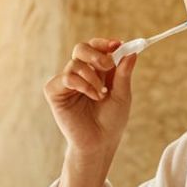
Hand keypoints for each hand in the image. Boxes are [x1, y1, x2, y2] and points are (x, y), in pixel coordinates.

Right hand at [44, 38, 135, 157]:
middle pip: (81, 48)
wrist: (99, 143)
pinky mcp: (55, 92)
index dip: (105, 43)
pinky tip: (92, 96)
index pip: (96, 47)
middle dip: (96, 54)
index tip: (118, 44)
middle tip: (107, 66)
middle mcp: (80, 74)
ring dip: (92, 77)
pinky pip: (66, 77)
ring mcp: (66, 83)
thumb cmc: (111, 121)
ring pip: (75, 64)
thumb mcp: (122, 94)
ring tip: (101, 94)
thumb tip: (131, 52)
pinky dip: (82, 84)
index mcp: (96, 71)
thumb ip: (123, 73)